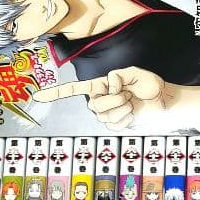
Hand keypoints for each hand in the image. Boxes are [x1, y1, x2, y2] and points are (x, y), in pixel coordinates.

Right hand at [32, 66, 170, 130]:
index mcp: (99, 86)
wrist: (161, 101)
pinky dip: (126, 118)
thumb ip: (119, 75)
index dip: (56, 93)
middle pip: (94, 104)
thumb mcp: (135, 73)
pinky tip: (132, 113)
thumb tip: (108, 85)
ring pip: (104, 115)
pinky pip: (114, 125)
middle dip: (115, 99)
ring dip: (123, 108)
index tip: (38, 96)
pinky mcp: (113, 126)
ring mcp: (105, 115)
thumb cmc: (149, 85)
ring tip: (132, 102)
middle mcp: (98, 100)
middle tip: (128, 95)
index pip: (74, 89)